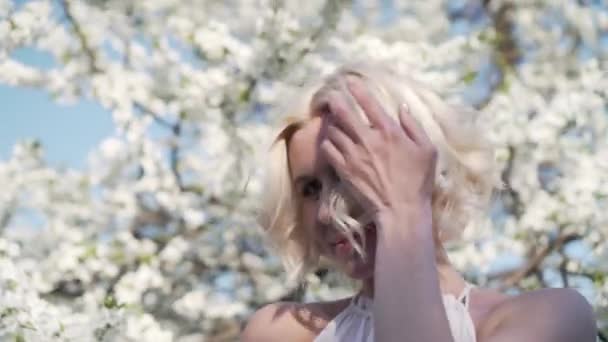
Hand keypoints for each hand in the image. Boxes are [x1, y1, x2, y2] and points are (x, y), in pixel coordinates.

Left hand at [320, 77, 436, 225]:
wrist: (400, 210)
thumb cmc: (418, 181)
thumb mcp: (427, 150)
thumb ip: (414, 127)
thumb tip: (402, 108)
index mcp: (389, 132)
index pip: (369, 104)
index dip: (358, 90)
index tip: (349, 81)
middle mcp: (368, 140)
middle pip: (344, 114)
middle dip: (335, 101)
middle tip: (330, 95)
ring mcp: (354, 155)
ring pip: (334, 131)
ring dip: (331, 123)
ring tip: (329, 119)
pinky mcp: (344, 170)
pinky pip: (328, 150)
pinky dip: (327, 142)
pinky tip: (328, 141)